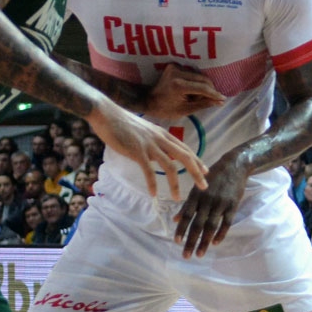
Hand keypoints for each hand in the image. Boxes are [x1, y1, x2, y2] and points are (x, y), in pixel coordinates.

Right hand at [88, 102, 207, 199]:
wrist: (106, 113)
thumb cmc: (122, 123)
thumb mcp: (145, 131)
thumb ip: (154, 143)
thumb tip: (156, 157)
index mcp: (163, 134)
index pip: (186, 149)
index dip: (197, 161)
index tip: (205, 172)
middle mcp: (160, 139)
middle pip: (185, 157)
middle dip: (196, 173)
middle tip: (204, 186)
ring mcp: (149, 145)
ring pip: (170, 166)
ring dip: (175, 184)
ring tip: (177, 197)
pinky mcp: (137, 151)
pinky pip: (148, 170)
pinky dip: (152, 183)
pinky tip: (153, 194)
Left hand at [143, 64, 223, 122]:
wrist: (147, 101)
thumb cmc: (165, 109)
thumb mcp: (186, 110)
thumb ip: (204, 104)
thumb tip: (220, 101)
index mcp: (178, 85)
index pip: (203, 88)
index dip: (214, 94)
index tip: (223, 99)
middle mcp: (176, 72)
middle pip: (203, 79)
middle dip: (208, 91)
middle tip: (208, 101)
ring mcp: (174, 67)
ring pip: (199, 76)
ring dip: (202, 87)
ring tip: (195, 97)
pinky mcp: (174, 65)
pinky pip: (192, 73)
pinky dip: (195, 82)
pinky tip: (191, 91)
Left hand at [174, 151, 248, 257]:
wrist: (235, 166)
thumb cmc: (213, 177)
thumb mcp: (197, 187)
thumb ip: (187, 204)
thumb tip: (175, 219)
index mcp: (196, 195)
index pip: (186, 215)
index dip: (181, 228)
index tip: (176, 242)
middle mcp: (207, 200)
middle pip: (197, 224)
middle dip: (191, 241)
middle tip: (185, 255)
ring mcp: (220, 203)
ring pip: (211, 226)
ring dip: (204, 241)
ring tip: (199, 254)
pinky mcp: (232, 205)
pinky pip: (226, 222)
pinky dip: (221, 233)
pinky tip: (216, 243)